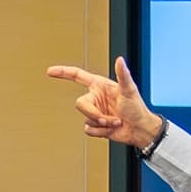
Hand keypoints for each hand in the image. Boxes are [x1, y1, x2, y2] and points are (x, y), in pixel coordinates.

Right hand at [46, 60, 162, 152]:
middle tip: (106, 118)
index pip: (77, 76)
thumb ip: (123, 74)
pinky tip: (110, 129)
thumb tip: (120, 60)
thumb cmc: (137, 108)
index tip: (51, 72)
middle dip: (93, 113)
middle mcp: (95, 98)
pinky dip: (100, 131)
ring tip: (115, 122)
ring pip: (85, 118)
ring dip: (101, 123)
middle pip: (80, 104)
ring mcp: (95, 112)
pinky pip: (88, 129)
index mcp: (100, 86)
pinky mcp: (95, 125)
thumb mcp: (130, 89)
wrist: (139, 129)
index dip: (63, 73)